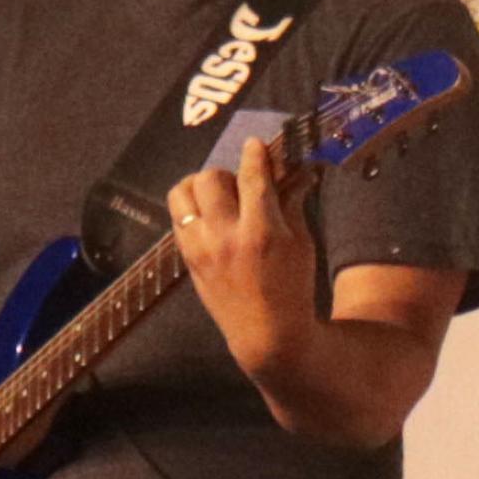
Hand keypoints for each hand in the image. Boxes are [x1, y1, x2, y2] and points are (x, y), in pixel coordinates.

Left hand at [169, 135, 320, 374]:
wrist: (265, 334)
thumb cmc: (292, 288)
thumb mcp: (301, 243)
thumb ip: (292, 203)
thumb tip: (296, 171)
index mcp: (260, 231)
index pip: (252, 177)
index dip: (254, 154)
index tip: (255, 144)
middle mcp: (225, 235)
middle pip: (210, 178)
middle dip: (226, 173)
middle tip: (240, 185)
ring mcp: (200, 247)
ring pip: (181, 193)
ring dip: (199, 186)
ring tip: (217, 197)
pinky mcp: (187, 258)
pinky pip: (177, 217)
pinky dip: (191, 208)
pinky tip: (209, 218)